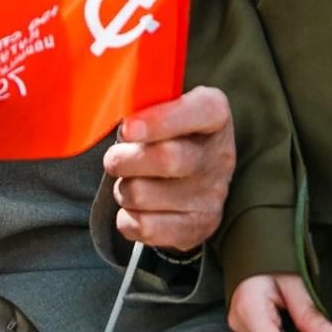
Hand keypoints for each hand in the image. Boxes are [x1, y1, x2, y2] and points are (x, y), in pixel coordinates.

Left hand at [103, 85, 233, 253]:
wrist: (195, 179)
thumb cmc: (171, 135)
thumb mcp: (168, 108)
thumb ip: (145, 102)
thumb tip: (111, 108)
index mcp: (215, 116)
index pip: (201, 111)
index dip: (161, 120)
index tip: (127, 128)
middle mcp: (220, 156)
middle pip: (167, 158)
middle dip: (125, 159)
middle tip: (113, 158)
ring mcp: (211, 196)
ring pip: (144, 195)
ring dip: (123, 188)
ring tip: (128, 181)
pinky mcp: (197, 228)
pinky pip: (143, 227)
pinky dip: (127, 218)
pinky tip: (135, 207)